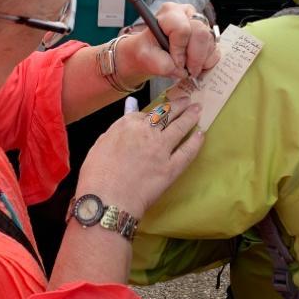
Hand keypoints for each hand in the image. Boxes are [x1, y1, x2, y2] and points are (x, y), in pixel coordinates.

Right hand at [76, 98, 203, 217]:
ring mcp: (162, 149)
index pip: (146, 113)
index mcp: (128, 124)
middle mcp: (148, 132)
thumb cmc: (96, 174)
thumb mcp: (100, 143)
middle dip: (179, 105)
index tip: (162, 110)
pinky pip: (188, 152)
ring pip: (180, 127)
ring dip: (190, 116)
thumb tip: (129, 111)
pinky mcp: (172, 168)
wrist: (107, 199)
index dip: (156, 112)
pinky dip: (195, 142)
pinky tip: (201, 134)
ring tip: (198, 109)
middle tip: (187, 100)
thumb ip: (118, 127)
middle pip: (167, 114)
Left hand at [117, 3, 219, 85]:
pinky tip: (195, 65)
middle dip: (195, 57)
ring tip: (187, 67)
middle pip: (201, 33)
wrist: (153, 53)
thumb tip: (181, 70)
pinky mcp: (209, 36)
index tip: (175, 62)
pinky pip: (216, 51)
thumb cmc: (148, 51)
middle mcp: (188, 14)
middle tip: (187, 70)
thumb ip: (162, 64)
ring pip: (210, 43)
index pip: (182, 29)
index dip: (179, 50)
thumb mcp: (145, 56)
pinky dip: (207, 63)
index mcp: (170, 13)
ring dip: (200, 62)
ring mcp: (201, 24)